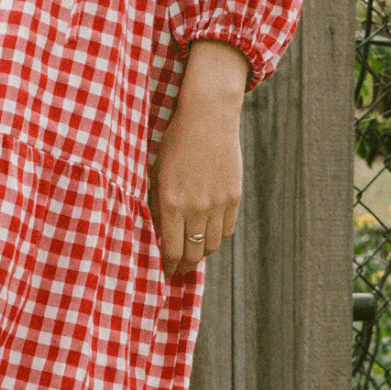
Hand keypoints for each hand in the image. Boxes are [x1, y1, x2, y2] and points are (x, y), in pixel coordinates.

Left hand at [149, 41, 247, 277]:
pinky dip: (216, 236)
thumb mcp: (156, 172)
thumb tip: (157, 231)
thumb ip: (157, 203)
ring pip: (211, 244)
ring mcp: (217, 203)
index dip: (168, 266)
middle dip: (184, 266)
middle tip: (178, 270)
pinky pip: (226, 229)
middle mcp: (196, 207)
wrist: (207, 117)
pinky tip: (207, 234)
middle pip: (193, 253)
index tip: (164, 272)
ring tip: (192, 255)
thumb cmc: (173, 142)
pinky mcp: (234, 196)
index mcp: (170, 203)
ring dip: (201, 253)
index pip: (171, 250)